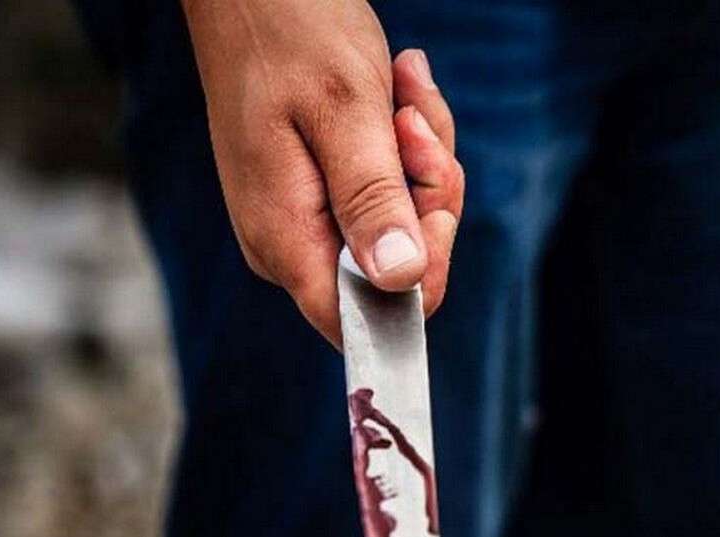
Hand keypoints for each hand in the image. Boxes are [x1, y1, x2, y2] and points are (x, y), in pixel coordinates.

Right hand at [182, 0, 463, 347]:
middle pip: (397, 270)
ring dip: (421, 159)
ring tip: (401, 96)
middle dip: (426, 195)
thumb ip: (371, 200)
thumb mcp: (344, 112)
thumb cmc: (291, 33)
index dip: (420, 277)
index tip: (431, 203)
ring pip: (402, 226)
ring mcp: (307, 220)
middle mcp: (292, 245)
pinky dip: (407, 147)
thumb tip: (400, 280)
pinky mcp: (322, 195)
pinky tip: (397, 97)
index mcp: (287, 240)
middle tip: (412, 125)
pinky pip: (390, 194)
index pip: (367, 320)